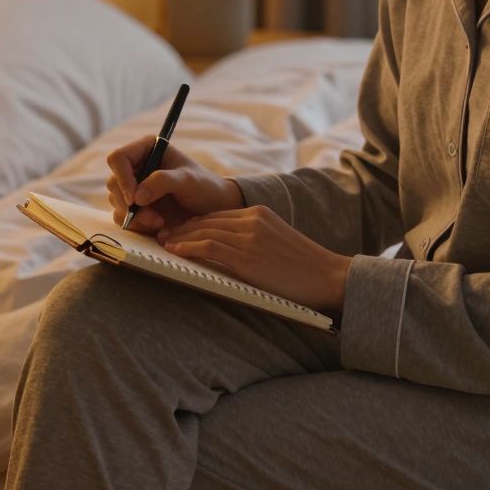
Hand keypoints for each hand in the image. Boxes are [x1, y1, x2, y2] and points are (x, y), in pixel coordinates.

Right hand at [106, 135, 244, 234]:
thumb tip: (136, 197)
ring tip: (160, 222)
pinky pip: (122, 218)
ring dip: (134, 217)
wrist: (213, 209)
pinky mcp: (135, 208)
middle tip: (152, 217)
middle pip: (113, 183)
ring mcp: (134, 188)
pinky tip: (157, 226)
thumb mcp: (188, 180)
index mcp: (146, 149)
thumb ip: (162, 182)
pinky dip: (136, 225)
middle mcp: (136, 167)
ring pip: (116, 202)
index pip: (118, 159)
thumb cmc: (205, 187)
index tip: (135, 199)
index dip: (122, 179)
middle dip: (129, 204)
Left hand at [158, 206, 352, 311]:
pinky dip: (187, 248)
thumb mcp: (276, 243)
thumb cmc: (303, 268)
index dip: (193, 222)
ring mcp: (249, 237)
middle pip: (205, 219)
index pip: (216, 214)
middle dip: (181, 228)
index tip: (177, 230)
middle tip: (161, 235)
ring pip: (203, 231)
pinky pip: (208, 247)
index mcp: (258, 213)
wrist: (328, 276)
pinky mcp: (246, 256)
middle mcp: (252, 220)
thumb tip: (226, 251)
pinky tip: (175, 252)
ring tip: (163, 244)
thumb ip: (252, 239)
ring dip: (179, 238)